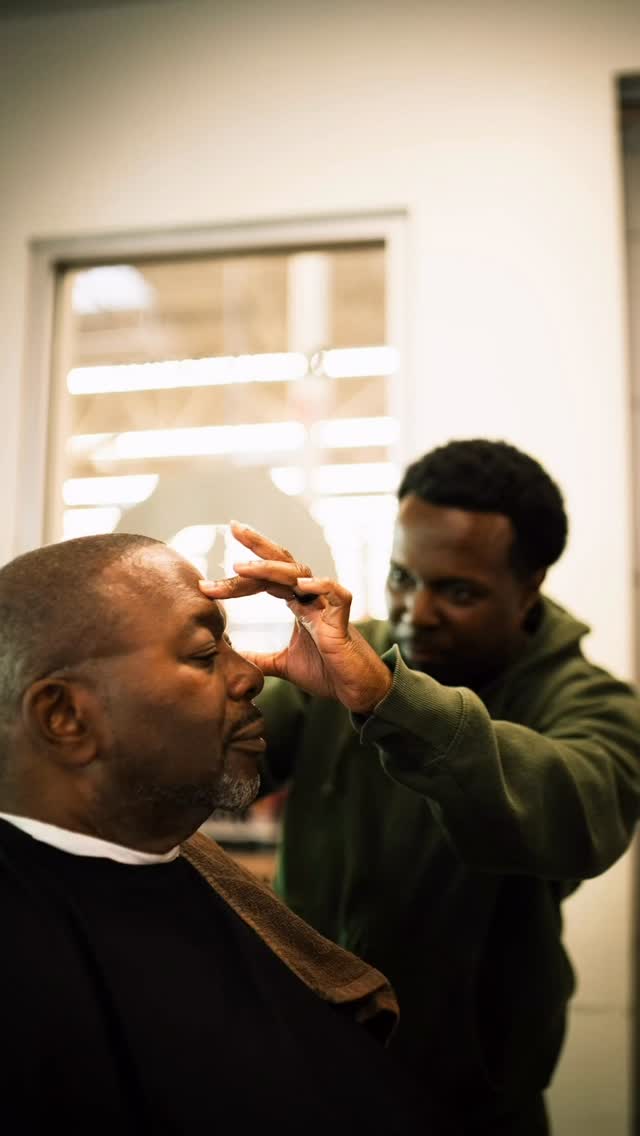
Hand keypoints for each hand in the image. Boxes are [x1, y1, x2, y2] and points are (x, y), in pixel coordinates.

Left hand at [198, 521, 392, 714]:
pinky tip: (301, 585)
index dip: (239, 577)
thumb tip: (232, 660)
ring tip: (241, 566)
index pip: (265, 580)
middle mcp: (311, 597)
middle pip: (282, 562)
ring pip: (300, 573)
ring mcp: (327, 605)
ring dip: (270, 567)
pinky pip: (335, 593)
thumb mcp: (283, 665)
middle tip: (232, 527)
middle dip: (257, 545)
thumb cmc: (327, 672)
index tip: (208, 580)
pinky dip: (320, 585)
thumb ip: (260, 658)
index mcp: (297, 603)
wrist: (356, 690)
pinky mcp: (343, 619)